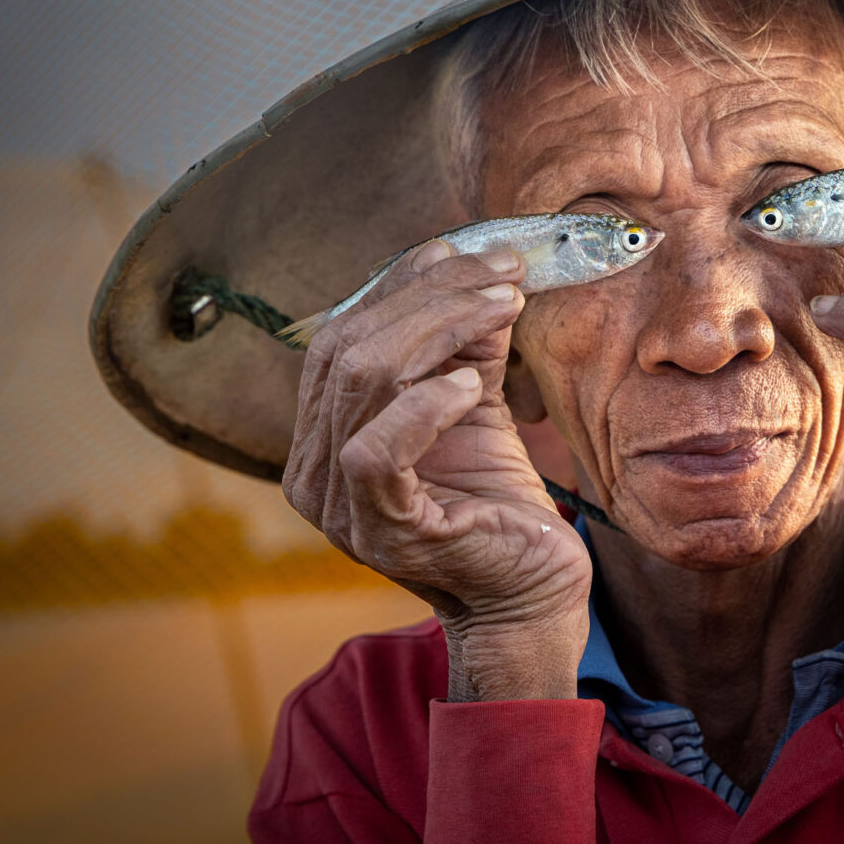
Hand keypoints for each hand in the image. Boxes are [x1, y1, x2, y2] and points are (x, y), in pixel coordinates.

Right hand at [282, 240, 590, 699]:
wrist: (530, 592)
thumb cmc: (498, 502)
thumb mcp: (477, 405)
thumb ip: (465, 347)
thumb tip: (480, 270)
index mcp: (323, 434)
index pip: (341, 335)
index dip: (400, 283)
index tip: (469, 250)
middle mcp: (312, 470)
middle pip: (348, 348)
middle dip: (429, 294)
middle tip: (503, 269)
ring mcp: (337, 507)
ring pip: (361, 383)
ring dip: (440, 328)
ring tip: (503, 305)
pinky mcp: (380, 533)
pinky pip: (375, 452)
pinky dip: (424, 404)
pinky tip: (473, 384)